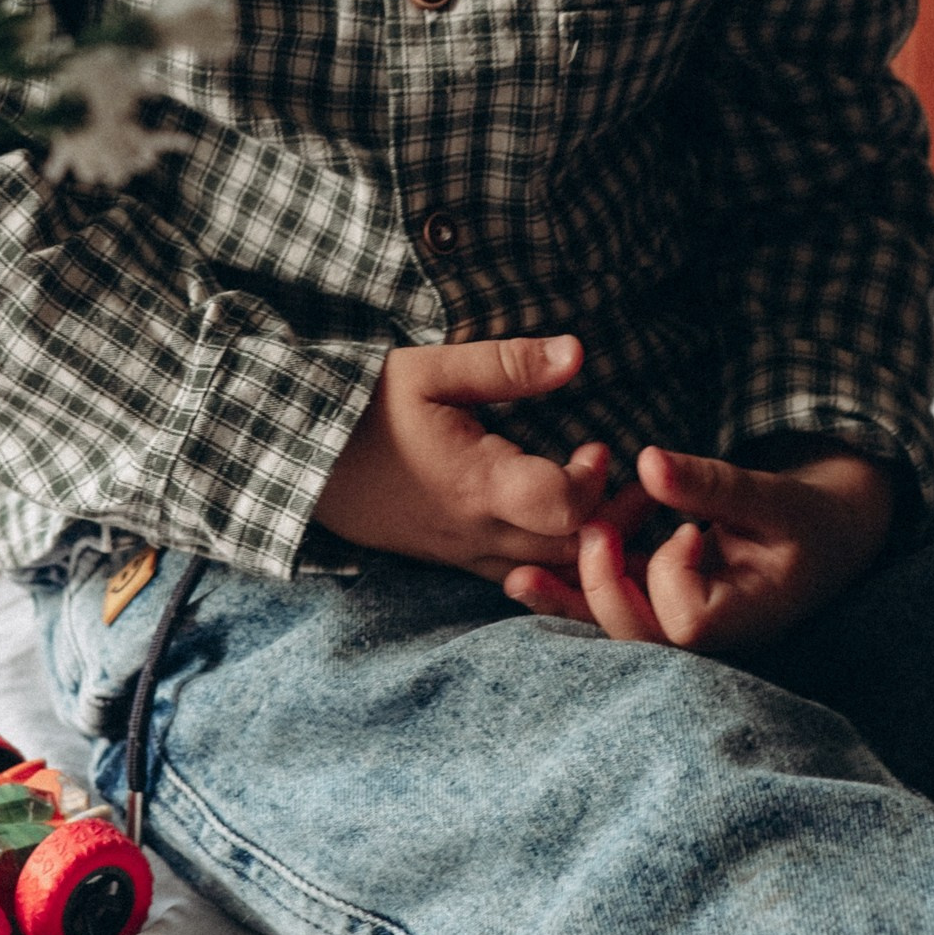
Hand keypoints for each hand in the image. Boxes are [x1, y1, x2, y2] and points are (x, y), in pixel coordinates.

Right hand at [315, 336, 649, 581]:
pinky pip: (522, 582)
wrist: (299, 458)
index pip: (565, 506)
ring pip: (552, 577)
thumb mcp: (429, 369)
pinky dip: (558, 568)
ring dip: (592, 549)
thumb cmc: (363, 408)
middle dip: (615, 521)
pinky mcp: (454, 561)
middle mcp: (476, 532)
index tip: (594, 446)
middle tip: (634, 484)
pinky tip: (574, 541)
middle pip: (573, 552)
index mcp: (476, 484)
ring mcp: (464, 554)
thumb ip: (507, 364)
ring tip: (615, 511)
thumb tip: (576, 353)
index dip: (595, 480)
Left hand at [503, 442, 893, 650]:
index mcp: (748, 616)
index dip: (671, 576)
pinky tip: (526, 576)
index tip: (684, 530)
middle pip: (642, 636)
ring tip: (516, 577)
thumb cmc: (812, 516)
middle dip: (601, 589)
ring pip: (618, 627)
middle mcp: (711, 634)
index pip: (688, 621)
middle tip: (591, 530)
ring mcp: (684, 624)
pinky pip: (614, 606)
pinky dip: (575, 588)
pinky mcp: (663, 604)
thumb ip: (715, 484)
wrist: (828, 535)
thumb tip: (649, 461)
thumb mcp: (775, 494)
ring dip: (568, 600)